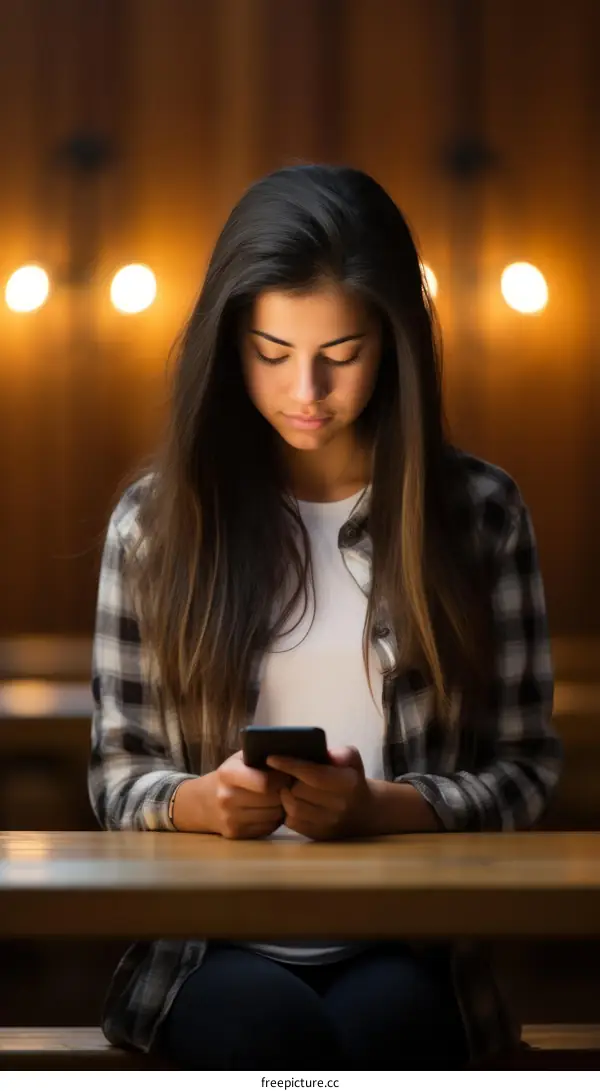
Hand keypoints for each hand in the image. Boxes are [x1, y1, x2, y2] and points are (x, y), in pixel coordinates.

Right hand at [173, 751, 290, 838]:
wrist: (204, 801)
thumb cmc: (230, 775)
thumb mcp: (239, 758)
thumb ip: (259, 754)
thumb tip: (289, 755)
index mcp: (228, 774)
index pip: (265, 782)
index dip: (281, 778)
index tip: (286, 774)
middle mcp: (227, 798)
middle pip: (272, 799)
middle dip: (284, 792)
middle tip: (287, 787)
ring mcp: (230, 819)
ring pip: (274, 815)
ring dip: (282, 807)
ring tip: (279, 797)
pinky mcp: (236, 834)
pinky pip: (268, 828)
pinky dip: (274, 819)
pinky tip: (269, 810)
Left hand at [267, 747, 373, 840]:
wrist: (363, 812)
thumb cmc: (351, 780)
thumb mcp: (352, 761)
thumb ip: (341, 754)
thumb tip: (325, 754)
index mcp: (346, 783)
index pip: (313, 774)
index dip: (290, 766)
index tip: (271, 758)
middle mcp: (338, 805)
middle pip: (298, 791)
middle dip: (286, 780)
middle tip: (281, 773)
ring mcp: (327, 823)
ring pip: (292, 808)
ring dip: (284, 795)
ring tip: (285, 787)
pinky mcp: (317, 835)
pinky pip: (292, 822)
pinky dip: (286, 810)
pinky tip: (289, 801)